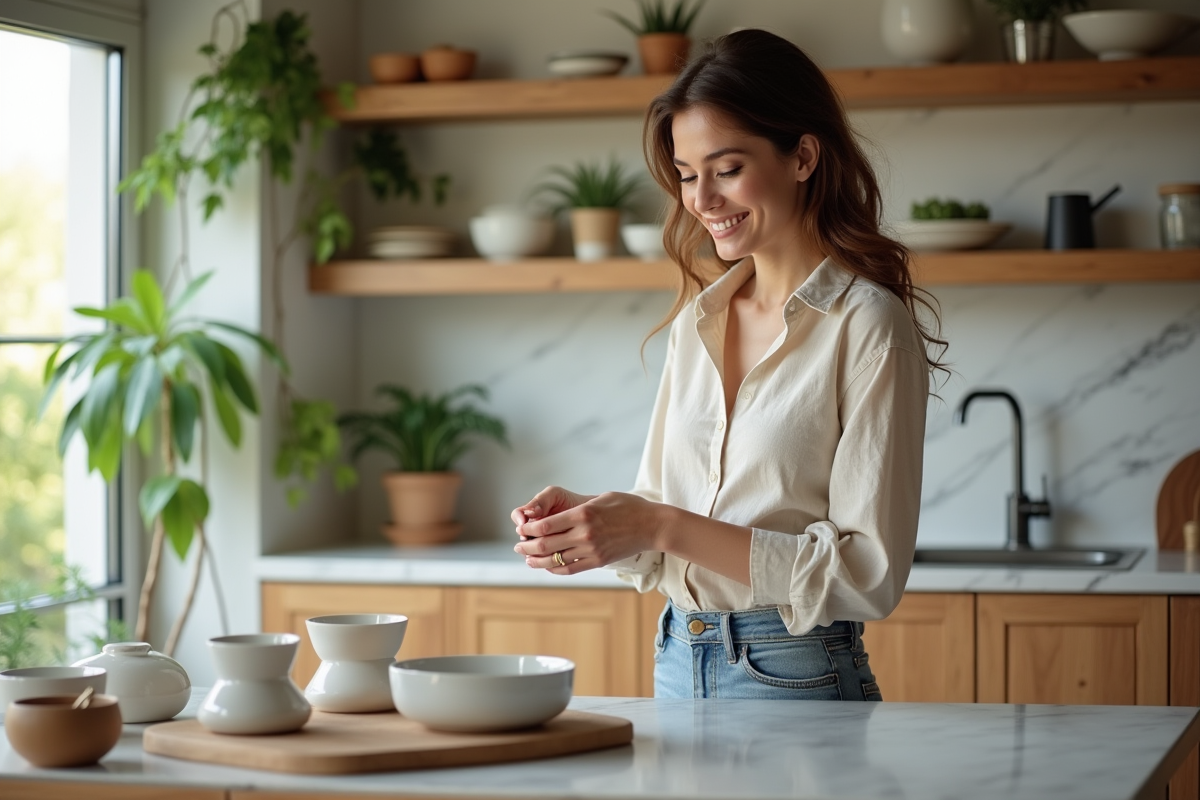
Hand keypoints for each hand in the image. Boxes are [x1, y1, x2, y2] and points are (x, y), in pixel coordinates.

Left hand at [513, 491, 665, 574]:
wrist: (651, 525)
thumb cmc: (626, 507)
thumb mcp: (599, 499)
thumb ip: (577, 508)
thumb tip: (555, 516)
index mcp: (582, 514)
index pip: (545, 526)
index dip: (528, 529)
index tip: (521, 530)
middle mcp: (584, 534)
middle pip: (545, 545)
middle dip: (527, 547)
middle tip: (518, 547)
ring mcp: (591, 550)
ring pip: (555, 560)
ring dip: (537, 561)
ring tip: (528, 559)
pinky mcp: (598, 561)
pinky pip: (570, 569)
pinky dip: (555, 569)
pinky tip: (547, 566)